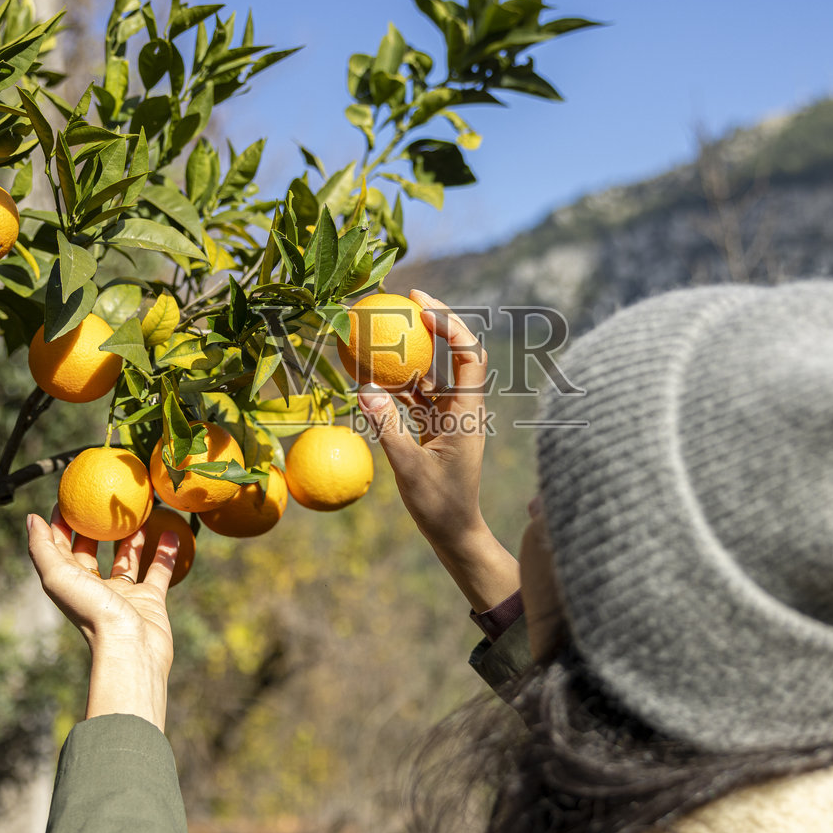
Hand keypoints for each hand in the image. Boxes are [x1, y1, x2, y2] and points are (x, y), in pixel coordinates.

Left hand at [25, 506, 182, 729]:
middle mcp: (94, 588)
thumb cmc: (93, 613)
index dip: (60, 523)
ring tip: (140, 512)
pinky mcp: (150, 600)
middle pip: (92, 552)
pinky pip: (158, 571)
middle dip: (96, 526)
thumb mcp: (59, 576)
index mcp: (70, 582)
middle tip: (105, 499)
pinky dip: (164, 553)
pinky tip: (171, 533)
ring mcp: (123, 594)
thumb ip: (43, 548)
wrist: (132, 648)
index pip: (60, 547)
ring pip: (126, 559)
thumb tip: (32, 518)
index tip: (68, 497)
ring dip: (132, 537)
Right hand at [357, 289, 520, 610]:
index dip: (450, 323)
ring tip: (383, 326)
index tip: (421, 305)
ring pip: (432, 373)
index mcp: (467, 412)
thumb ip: (385, 426)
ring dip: (410, 351)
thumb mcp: (407, 467)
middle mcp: (462, 407)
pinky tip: (370, 370)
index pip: (469, 354)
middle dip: (434, 322)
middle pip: (455, 352)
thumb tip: (363, 387)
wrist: (456, 534)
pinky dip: (397, 382)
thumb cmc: (439, 505)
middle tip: (405, 298)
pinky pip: (416, 396)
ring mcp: (450, 417)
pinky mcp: (436, 428)